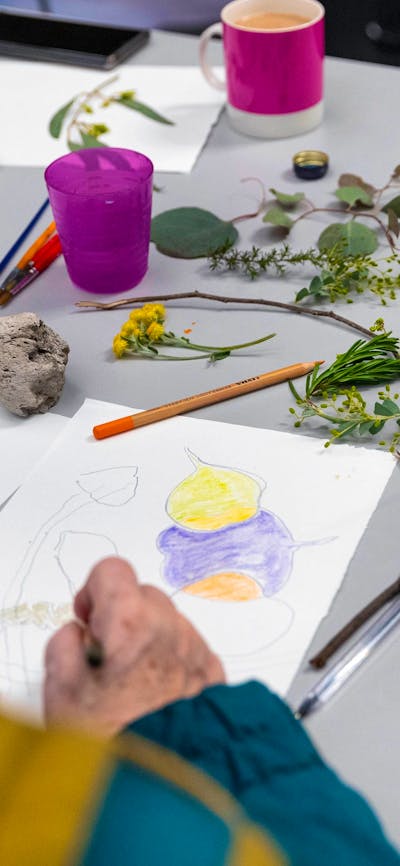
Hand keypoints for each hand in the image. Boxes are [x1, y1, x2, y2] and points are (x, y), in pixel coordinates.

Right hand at [44, 557, 224, 735]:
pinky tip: (157, 694)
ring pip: (168, 622)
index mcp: (131, 623)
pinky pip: (190, 649)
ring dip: (149, 638)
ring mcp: (197, 651)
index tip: (90, 616)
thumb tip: (79, 635)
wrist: (163, 787)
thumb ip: (65, 645)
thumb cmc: (117, 743)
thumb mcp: (62, 692)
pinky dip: (173, 660)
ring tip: (132, 683)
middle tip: (106, 655)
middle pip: (142, 595)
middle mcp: (171, 629)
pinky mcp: (214, 674)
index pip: (113, 570)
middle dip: (122, 616)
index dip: (94, 590)